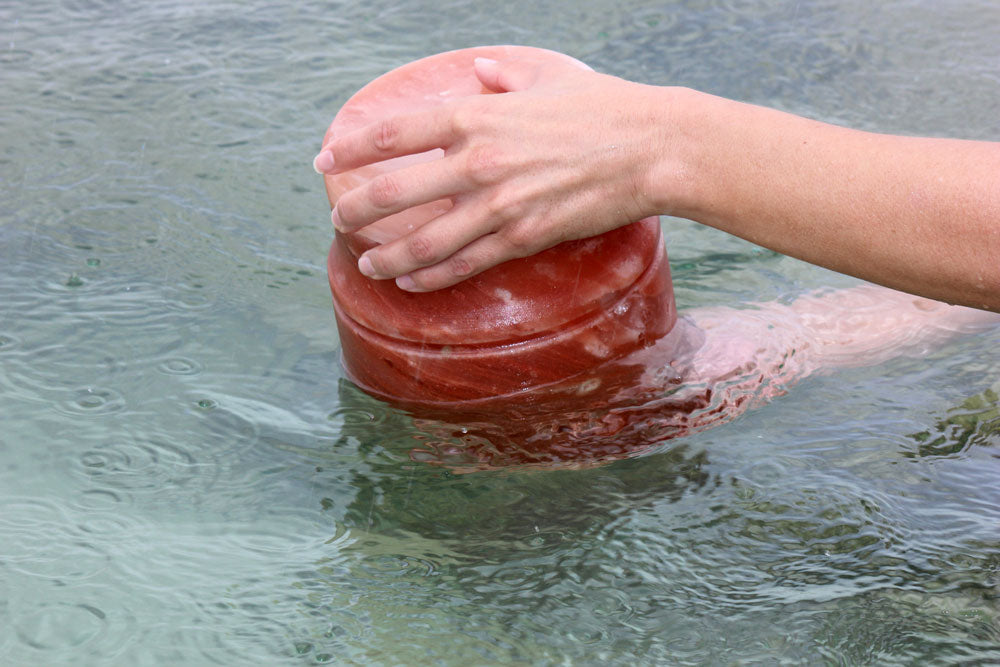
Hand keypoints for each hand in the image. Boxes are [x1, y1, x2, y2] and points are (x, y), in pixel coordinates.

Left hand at [314, 56, 671, 291]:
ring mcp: (499, 205)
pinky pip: (465, 264)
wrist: (654, 148)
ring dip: (387, 256)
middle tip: (338, 221)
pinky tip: (410, 283)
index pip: (394, 133)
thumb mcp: (549, 77)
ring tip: (366, 264)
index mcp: (477, 115)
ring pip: (424, 242)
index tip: (325, 160)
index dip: (350, 149)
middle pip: (394, 194)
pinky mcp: (523, 238)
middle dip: (356, 211)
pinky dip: (431, 276)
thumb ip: (505, 76)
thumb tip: (480, 70)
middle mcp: (478, 162)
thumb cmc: (604, 107)